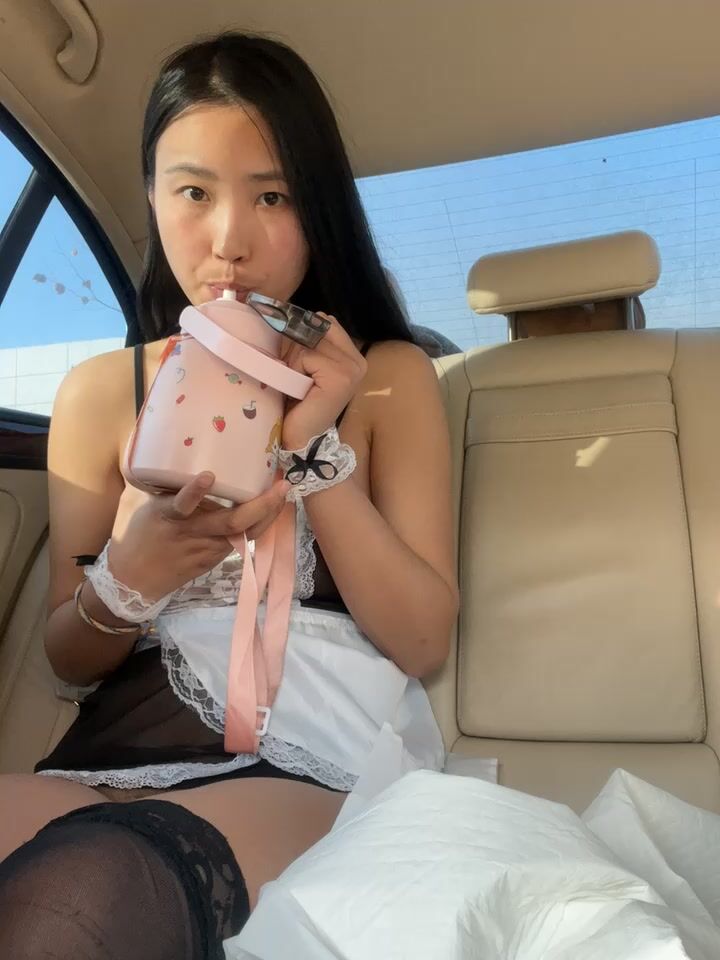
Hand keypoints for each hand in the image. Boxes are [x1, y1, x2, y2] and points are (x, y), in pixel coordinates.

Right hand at [107, 472, 289, 600]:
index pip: (182, 504)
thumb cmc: (138, 536)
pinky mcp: (214, 560)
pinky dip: (258, 525)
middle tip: (281, 486)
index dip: (194, 492)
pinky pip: (241, 541)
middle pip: (232, 523)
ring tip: (284, 493)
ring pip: (245, 534)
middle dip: (261, 505)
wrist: (134, 581)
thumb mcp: (146, 506)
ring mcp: (207, 549)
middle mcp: (193, 533)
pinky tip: (272, 510)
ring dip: (268, 515)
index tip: (207, 476)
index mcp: (170, 516)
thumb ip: (166, 484)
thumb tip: (177, 453)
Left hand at [280, 313, 367, 449]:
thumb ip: (308, 339)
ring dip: (294, 360)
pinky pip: (306, 354)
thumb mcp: (304, 363)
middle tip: (297, 377)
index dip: (302, 338)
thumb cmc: (298, 402)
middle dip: (297, 348)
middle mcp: (358, 359)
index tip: (300, 367)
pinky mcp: (341, 376)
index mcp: (352, 354)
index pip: (324, 321)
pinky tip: (299, 389)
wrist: (299, 438)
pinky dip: (294, 369)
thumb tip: (291, 313)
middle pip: (316, 327)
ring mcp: (352, 368)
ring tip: (298, 383)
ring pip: (309, 340)